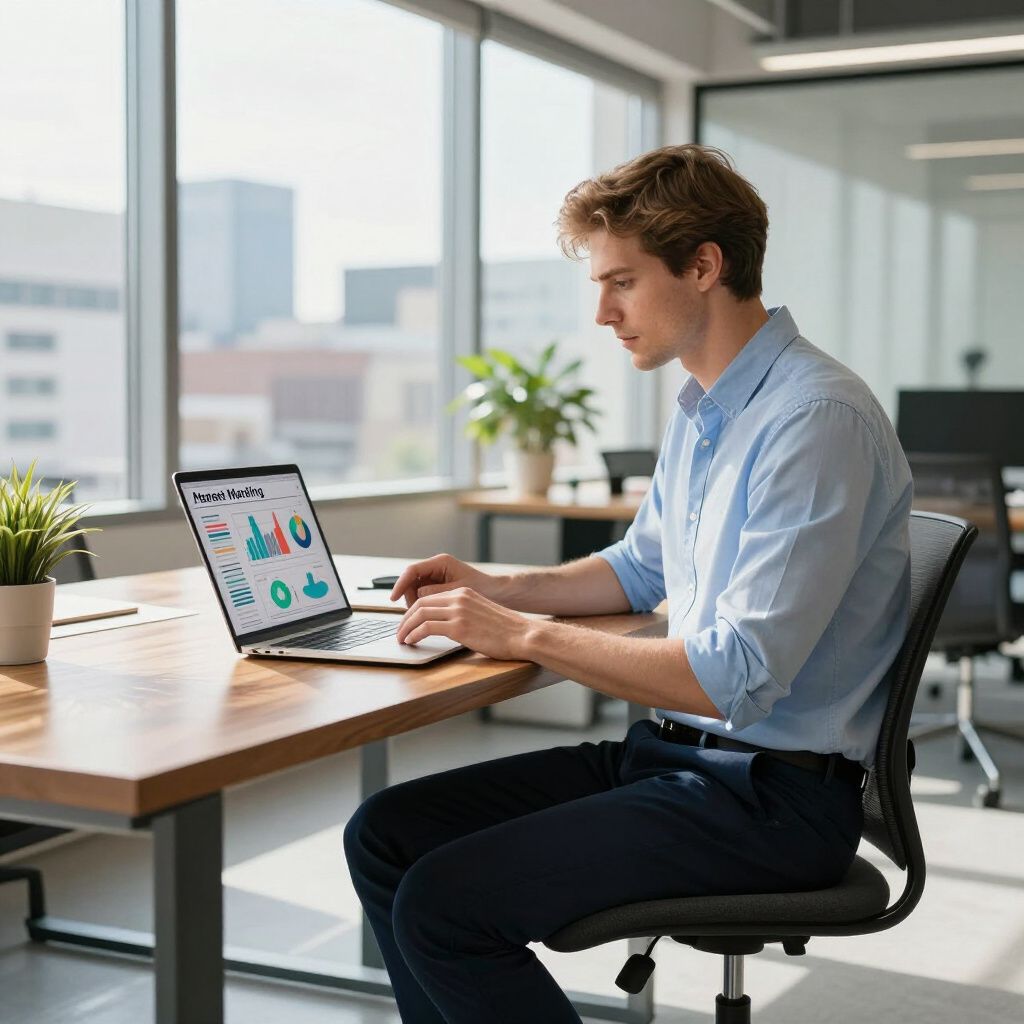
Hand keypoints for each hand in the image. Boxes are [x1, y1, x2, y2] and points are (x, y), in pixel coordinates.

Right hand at [390, 553, 506, 607]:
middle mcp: (437, 567)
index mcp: (441, 562)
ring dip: (415, 604)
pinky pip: (424, 595)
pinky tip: (427, 617)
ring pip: (416, 590)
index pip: (412, 571)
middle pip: (411, 581)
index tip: (393, 598)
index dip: (400, 585)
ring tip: (421, 618)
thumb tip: (418, 598)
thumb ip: (436, 593)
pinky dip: (423, 606)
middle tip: (412, 615)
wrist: (501, 592)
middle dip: (408, 598)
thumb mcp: (458, 592)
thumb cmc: (485, 589)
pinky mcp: (441, 587)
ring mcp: (438, 576)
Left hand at [396, 587, 533, 661]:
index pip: (429, 597)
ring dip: (406, 627)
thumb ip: (463, 615)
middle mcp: (459, 598)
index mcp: (464, 593)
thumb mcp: (481, 614)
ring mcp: (459, 612)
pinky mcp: (459, 627)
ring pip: (420, 614)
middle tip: (400, 631)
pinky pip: (427, 628)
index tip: (408, 622)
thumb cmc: (506, 631)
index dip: (414, 610)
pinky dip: (414, 634)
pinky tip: (411, 642)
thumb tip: (447, 628)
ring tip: (402, 639)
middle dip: (405, 619)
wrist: (523, 635)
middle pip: (420, 603)